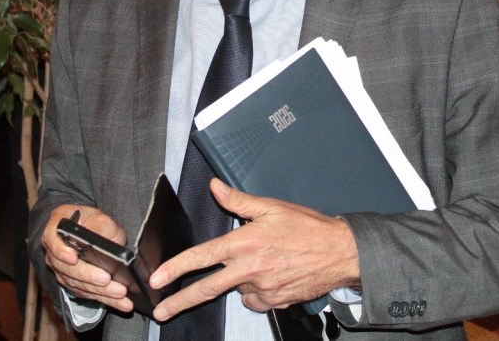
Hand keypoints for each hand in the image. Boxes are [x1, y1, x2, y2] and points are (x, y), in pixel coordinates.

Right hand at [41, 204, 133, 312]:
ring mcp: (62, 270)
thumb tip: (96, 241)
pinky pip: (86, 293)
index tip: (73, 258)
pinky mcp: (73, 283)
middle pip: (67, 268)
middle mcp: (54, 252)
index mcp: (56, 229)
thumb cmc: (94, 221)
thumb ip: (98, 226)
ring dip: (99, 291)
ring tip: (120, 293)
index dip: (61, 250)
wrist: (93, 230)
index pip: (52, 240)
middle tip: (106, 280)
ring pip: (77, 284)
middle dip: (89, 276)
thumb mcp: (100, 217)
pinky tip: (120, 302)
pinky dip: (104, 298)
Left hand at [149, 179, 359, 320]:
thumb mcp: (272, 207)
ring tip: (262, 263)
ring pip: (236, 289)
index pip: (202, 257)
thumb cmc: (309, 228)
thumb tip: (215, 187)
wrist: (340, 252)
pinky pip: (255, 300)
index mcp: (245, 243)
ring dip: (238, 280)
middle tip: (160, 311)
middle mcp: (249, 269)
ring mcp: (262, 289)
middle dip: (179, 302)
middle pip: (206, 289)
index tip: (157, 278)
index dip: (176, 268)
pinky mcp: (275, 302)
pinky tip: (270, 276)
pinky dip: (256, 291)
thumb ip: (238, 200)